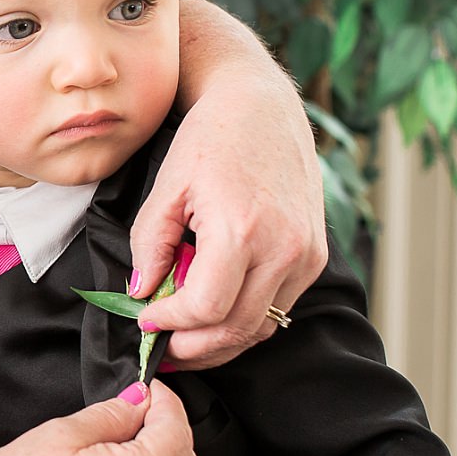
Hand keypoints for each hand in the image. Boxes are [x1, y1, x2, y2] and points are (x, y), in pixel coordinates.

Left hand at [132, 76, 327, 368]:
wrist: (261, 107)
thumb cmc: (211, 139)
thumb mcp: (166, 189)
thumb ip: (150, 246)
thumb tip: (140, 294)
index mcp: (243, 229)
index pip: (205, 309)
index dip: (170, 324)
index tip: (146, 321)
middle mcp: (284, 248)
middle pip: (236, 328)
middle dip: (193, 346)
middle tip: (162, 348)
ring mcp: (306, 255)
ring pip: (261, 327)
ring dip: (220, 340)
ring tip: (185, 337)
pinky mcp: (316, 256)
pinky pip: (279, 307)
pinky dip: (245, 317)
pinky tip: (216, 310)